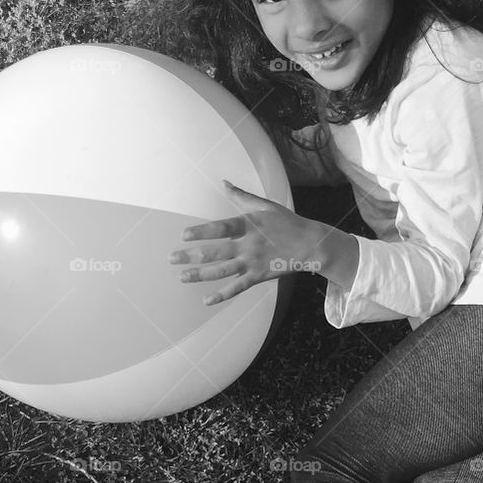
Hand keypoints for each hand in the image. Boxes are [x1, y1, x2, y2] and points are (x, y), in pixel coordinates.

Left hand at [167, 181, 315, 305]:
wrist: (310, 245)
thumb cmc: (287, 223)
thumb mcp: (265, 205)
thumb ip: (242, 196)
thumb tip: (223, 183)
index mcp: (249, 225)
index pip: (221, 228)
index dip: (202, 232)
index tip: (184, 235)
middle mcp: (248, 245)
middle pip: (215, 252)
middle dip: (192, 256)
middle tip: (172, 259)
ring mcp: (252, 263)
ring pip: (222, 271)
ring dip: (200, 275)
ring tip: (182, 277)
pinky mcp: (258, 276)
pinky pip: (237, 288)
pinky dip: (222, 295)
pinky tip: (206, 300)